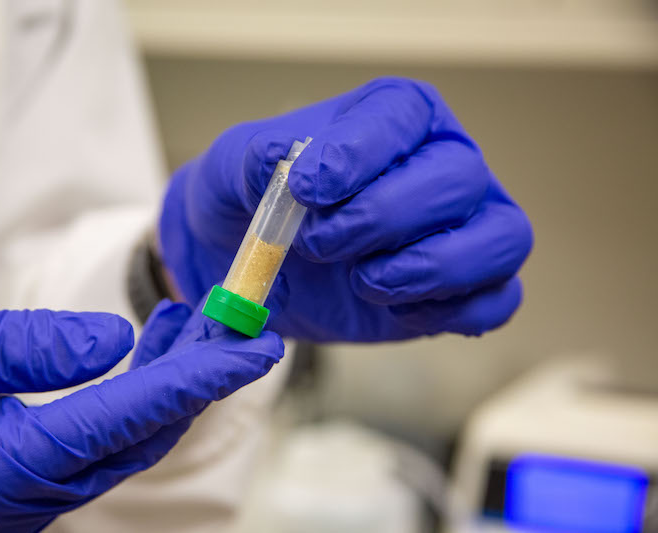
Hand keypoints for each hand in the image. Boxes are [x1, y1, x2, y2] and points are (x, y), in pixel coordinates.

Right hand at [0, 299, 282, 531]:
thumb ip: (16, 347)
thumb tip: (110, 342)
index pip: (127, 419)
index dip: (200, 378)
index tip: (256, 348)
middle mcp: (20, 505)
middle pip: (142, 436)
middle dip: (199, 377)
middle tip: (240, 323)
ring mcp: (22, 502)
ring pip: (125, 440)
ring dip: (169, 380)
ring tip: (194, 320)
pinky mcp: (20, 485)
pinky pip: (97, 442)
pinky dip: (132, 393)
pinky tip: (143, 349)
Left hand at [160, 77, 532, 341]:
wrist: (255, 263)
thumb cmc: (255, 201)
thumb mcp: (235, 169)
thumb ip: (257, 160)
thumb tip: (288, 163)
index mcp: (394, 116)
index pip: (403, 116)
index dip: (358, 155)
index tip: (306, 189)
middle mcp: (442, 162)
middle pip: (458, 179)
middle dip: (382, 218)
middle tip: (320, 244)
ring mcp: (465, 226)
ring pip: (503, 239)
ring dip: (427, 268)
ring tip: (362, 280)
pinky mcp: (464, 289)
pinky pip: (498, 302)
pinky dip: (448, 312)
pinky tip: (390, 307)